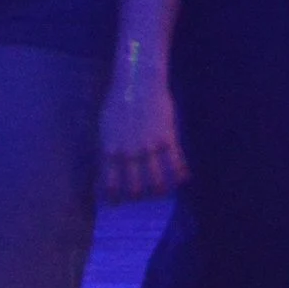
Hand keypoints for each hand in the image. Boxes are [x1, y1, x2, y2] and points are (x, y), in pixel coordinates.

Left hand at [100, 70, 187, 201]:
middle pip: (135, 186)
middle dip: (137, 196)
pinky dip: (181, 174)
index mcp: (111, 149)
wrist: (139, 82)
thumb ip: (108, 146)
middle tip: (139, 199)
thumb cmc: (119, 100)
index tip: (116, 204)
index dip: (114, 196)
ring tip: (162, 193)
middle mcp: (130, 153)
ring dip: (160, 191)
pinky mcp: (167, 140)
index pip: (111, 181)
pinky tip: (182, 179)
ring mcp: (149, 148)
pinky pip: (176, 164)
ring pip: (157, 181)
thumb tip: (107, 164)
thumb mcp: (106, 125)